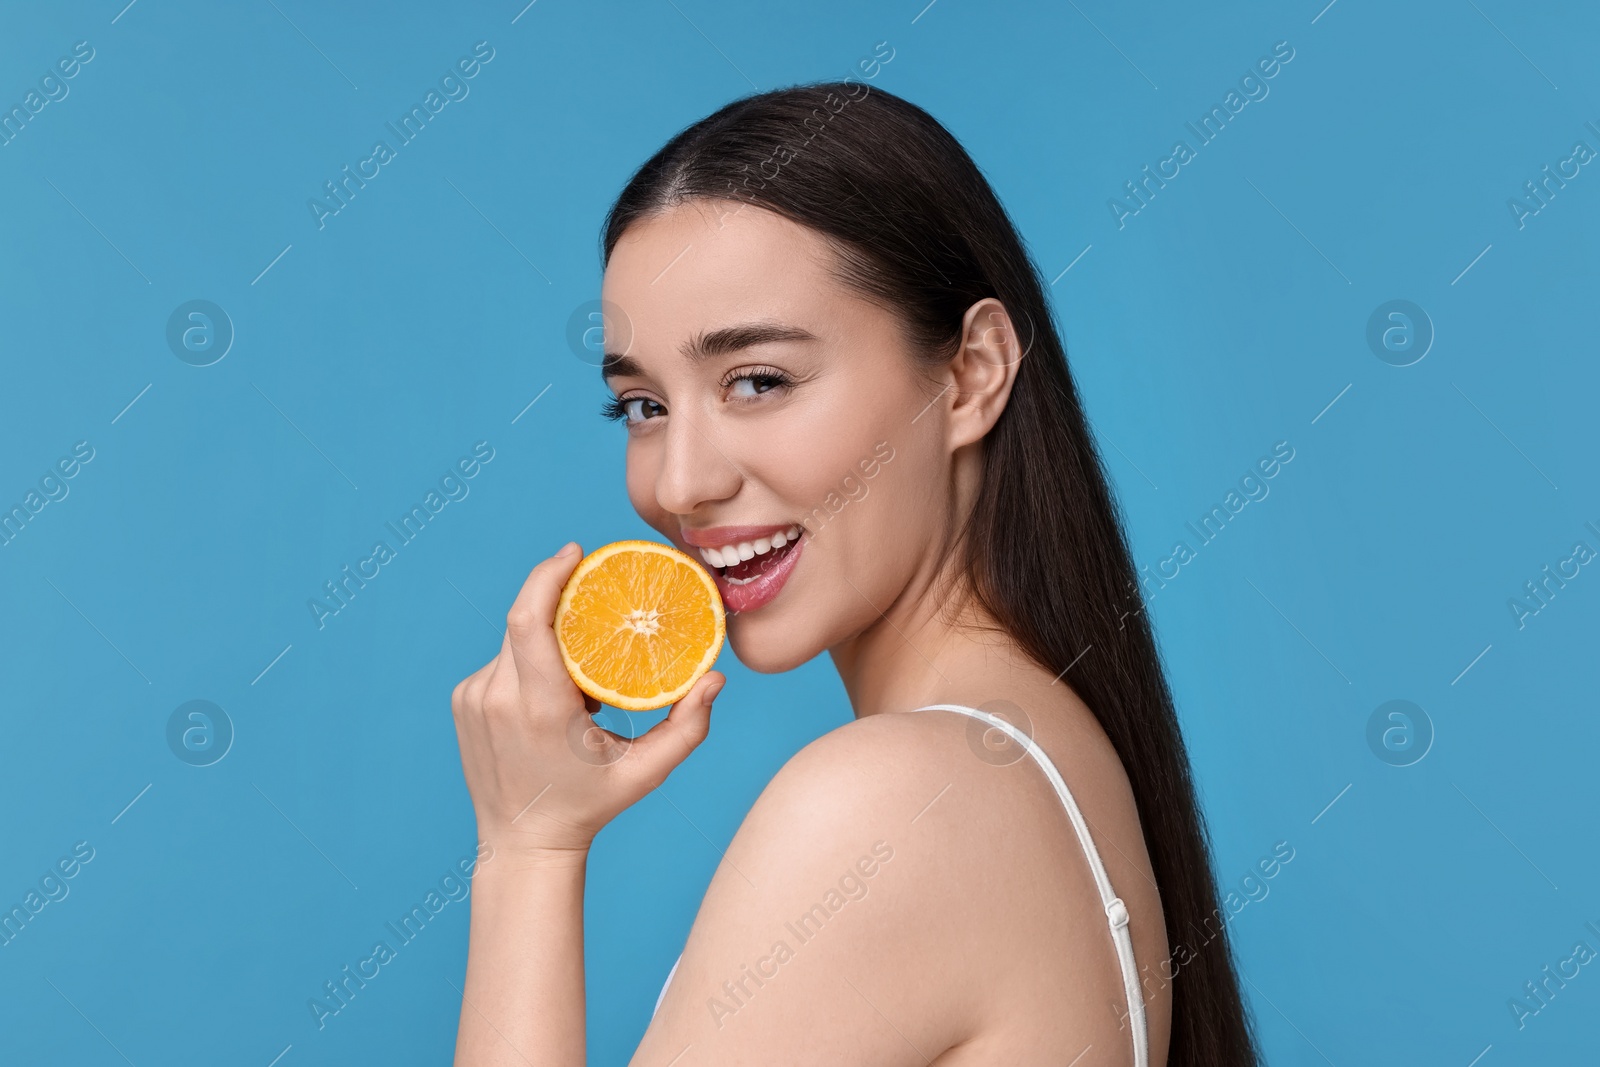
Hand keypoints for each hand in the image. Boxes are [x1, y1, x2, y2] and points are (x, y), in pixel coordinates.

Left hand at [450, 542, 724, 860]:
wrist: (522, 843)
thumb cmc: (590, 806)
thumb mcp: (647, 772)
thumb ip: (688, 727)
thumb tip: (716, 678)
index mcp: (540, 708)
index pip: (530, 619)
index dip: (548, 576)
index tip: (575, 553)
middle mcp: (498, 697)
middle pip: (524, 620)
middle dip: (557, 600)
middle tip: (592, 593)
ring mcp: (473, 698)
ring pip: (512, 641)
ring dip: (545, 638)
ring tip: (579, 672)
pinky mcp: (463, 701)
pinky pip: (499, 662)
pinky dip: (527, 662)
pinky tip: (551, 691)